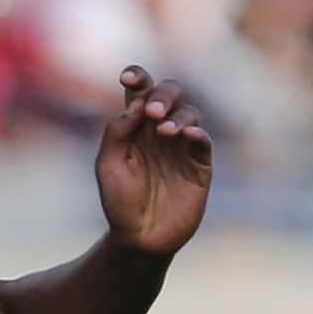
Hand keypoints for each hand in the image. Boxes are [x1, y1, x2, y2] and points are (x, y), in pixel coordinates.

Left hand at [95, 66, 210, 255]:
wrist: (140, 236)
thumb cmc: (120, 201)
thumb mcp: (108, 165)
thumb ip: (117, 133)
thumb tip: (135, 104)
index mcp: (135, 128)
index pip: (139, 93)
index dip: (137, 78)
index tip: (127, 77)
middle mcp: (160, 132)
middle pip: (171, 94)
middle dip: (163, 94)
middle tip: (151, 111)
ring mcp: (182, 146)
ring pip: (190, 113)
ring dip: (178, 116)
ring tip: (164, 131)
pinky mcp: (199, 165)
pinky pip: (203, 141)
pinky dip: (197, 133)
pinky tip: (186, 135)